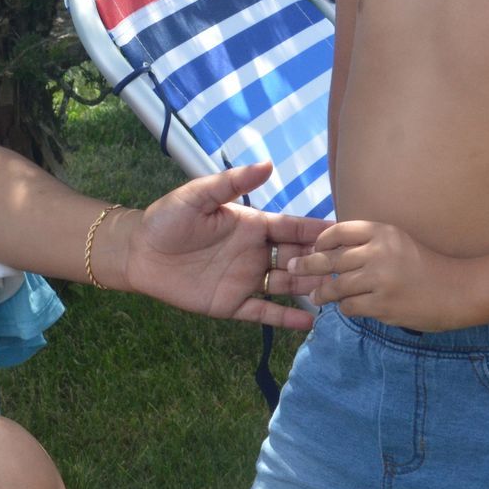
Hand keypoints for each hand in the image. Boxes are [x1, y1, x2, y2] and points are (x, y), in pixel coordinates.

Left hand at [123, 163, 328, 330]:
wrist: (138, 253)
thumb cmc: (166, 219)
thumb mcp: (198, 196)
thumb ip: (232, 183)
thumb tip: (268, 164)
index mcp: (252, 225)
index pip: (293, 228)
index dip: (317, 230)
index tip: (346, 233)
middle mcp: (254, 253)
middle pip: (297, 258)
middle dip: (321, 262)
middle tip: (349, 269)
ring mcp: (245, 280)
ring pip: (287, 286)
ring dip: (310, 289)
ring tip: (336, 294)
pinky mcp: (230, 304)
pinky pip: (263, 312)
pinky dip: (286, 319)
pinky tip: (309, 324)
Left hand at [289, 219, 468, 330]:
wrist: (457, 290)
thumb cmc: (425, 265)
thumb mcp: (398, 241)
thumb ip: (369, 242)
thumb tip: (332, 249)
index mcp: (382, 232)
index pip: (339, 231)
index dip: (321, 240)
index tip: (314, 248)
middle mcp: (379, 252)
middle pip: (331, 259)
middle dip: (307, 265)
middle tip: (293, 269)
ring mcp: (380, 279)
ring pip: (337, 286)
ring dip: (323, 293)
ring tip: (316, 297)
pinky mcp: (383, 304)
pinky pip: (351, 307)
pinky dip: (345, 308)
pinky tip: (346, 308)